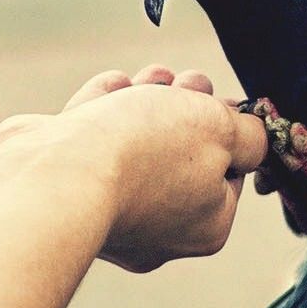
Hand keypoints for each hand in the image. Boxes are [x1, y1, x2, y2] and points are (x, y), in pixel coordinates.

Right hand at [0, 65, 267, 272]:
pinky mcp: (60, 187)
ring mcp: (104, 212)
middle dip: (185, 109)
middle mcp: (155, 231)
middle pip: (182, 157)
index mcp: (205, 228)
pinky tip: (115, 88)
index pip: (231, 173)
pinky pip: (92, 142)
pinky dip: (106, 110)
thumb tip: (253, 133)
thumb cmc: (145, 155)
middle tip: (187, 81)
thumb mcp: (221, 132)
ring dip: (148, 102)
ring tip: (153, 76)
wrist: (53, 174)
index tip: (219, 102)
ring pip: (136, 145)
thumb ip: (249, 135)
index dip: (228, 128)